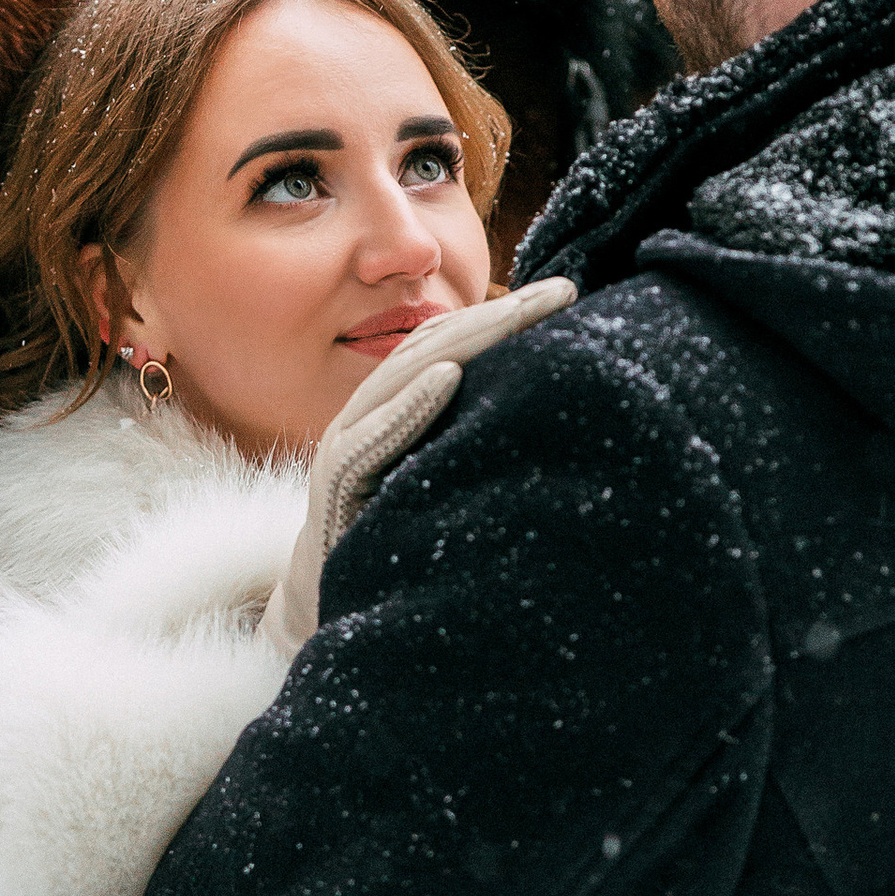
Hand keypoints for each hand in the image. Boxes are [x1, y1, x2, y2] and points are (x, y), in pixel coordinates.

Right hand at [262, 277, 578, 662]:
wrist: (324, 604)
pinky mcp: (333, 483)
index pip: (455, 346)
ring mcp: (346, 444)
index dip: (507, 315)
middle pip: (435, 347)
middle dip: (500, 315)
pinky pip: (370, 436)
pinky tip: (446, 378)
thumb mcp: (441, 481)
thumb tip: (553, 410)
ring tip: (516, 315)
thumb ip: (472, 439)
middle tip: (563, 291)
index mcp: (399, 408)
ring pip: (403, 374)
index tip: (570, 295)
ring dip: (463, 342)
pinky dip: (408, 405)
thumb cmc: (392, 542)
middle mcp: (370, 414)